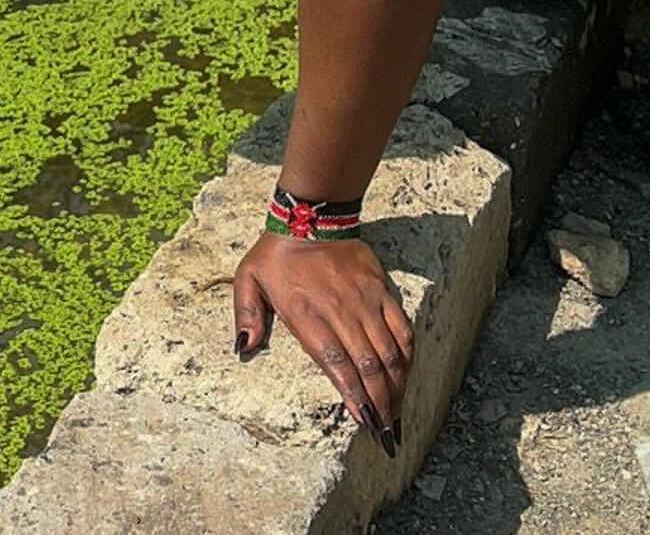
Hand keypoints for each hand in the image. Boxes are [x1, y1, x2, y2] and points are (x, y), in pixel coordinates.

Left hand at [232, 233, 412, 457]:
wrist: (310, 216)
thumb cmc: (275, 253)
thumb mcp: (248, 279)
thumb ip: (246, 315)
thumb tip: (244, 347)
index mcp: (307, 315)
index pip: (337, 364)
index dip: (354, 396)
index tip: (365, 423)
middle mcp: (340, 312)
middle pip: (368, 366)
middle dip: (380, 405)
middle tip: (386, 434)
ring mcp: (364, 302)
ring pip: (389, 352)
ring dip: (395, 387)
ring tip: (397, 416)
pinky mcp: (380, 290)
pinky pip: (401, 327)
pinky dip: (406, 355)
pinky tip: (406, 376)